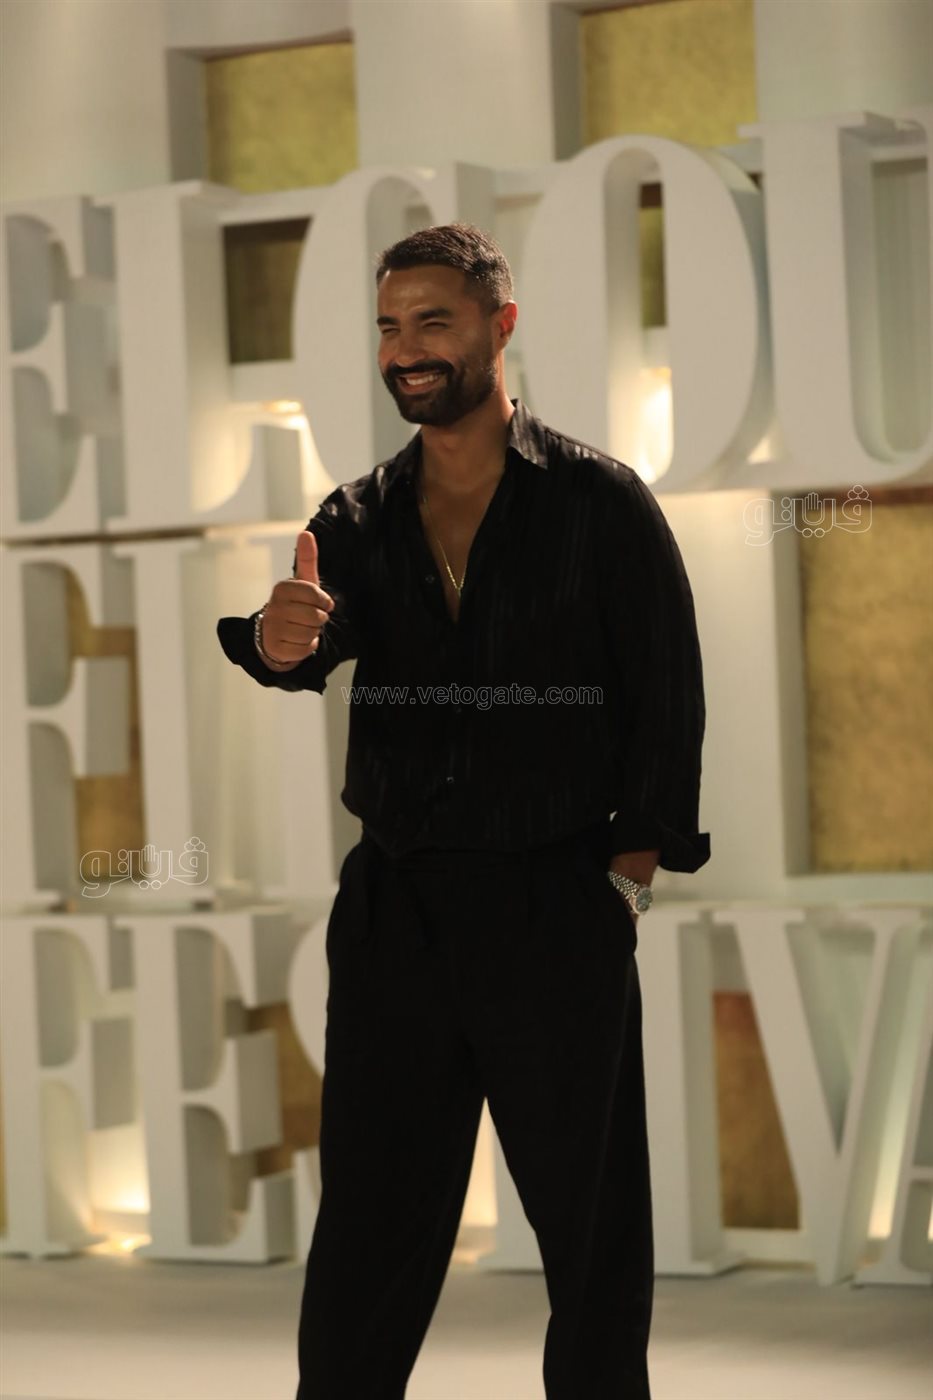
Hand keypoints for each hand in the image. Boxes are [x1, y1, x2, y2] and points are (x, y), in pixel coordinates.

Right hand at [261, 530, 334, 665]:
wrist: (273, 634)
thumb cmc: (295, 605)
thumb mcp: (303, 582)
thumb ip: (307, 559)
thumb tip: (306, 533)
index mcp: (282, 588)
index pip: (317, 596)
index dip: (324, 603)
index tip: (320, 604)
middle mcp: (274, 606)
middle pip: (316, 617)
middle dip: (318, 620)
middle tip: (308, 618)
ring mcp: (272, 628)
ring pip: (311, 634)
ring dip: (312, 633)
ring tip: (301, 628)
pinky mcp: (275, 647)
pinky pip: (305, 649)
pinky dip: (306, 647)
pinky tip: (296, 640)